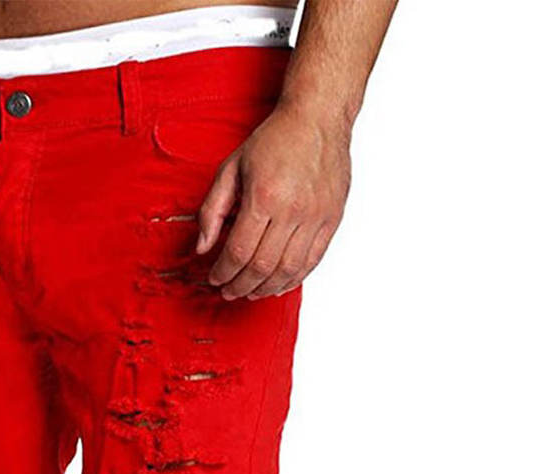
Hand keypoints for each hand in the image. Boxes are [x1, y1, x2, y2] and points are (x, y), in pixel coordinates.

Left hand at [197, 102, 351, 299]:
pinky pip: (312, 261)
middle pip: (262, 266)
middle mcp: (293, 210)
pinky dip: (292, 279)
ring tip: (250, 292)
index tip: (215, 278)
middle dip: (240, 285)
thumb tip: (202, 248)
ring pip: (288, 270)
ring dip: (265, 288)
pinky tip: (277, 285)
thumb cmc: (273, 141)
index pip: (239, 251)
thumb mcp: (230, 169)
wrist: (318, 118)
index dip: (224, 272)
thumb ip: (212, 210)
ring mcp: (316, 217)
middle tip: (229, 291)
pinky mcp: (332, 219)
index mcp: (264, 196)